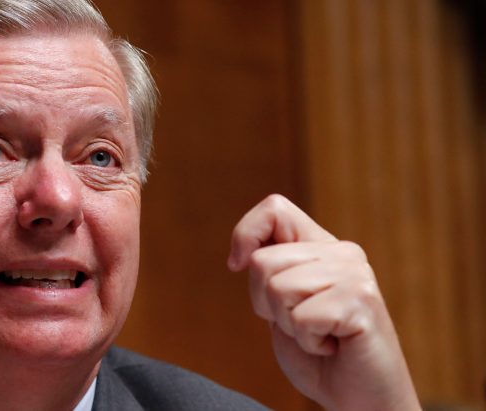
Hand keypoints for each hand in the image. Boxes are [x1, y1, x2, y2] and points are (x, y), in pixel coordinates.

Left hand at [227, 194, 419, 410]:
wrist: (360, 400)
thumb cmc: (319, 355)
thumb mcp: (283, 305)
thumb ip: (271, 273)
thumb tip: (243, 255)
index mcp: (322, 246)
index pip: (274, 208)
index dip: (245, 234)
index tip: (237, 265)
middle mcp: (342, 253)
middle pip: (262, 261)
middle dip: (265, 303)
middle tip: (299, 324)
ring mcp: (355, 275)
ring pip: (278, 288)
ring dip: (288, 325)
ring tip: (319, 334)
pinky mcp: (361, 302)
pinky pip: (301, 318)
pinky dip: (308, 342)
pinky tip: (332, 345)